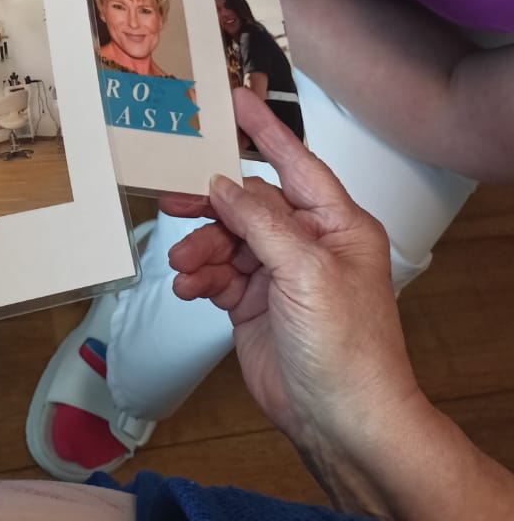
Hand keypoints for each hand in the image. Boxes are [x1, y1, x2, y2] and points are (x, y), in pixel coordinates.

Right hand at [162, 89, 421, 468]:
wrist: (342, 423)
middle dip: (212, 201)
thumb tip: (224, 184)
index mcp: (336, 224)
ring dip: (202, 248)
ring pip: (227, 238)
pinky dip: (200, 278)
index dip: (264, 130)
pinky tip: (190, 289)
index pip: (295, 162)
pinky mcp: (255, 304)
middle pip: (249, 202)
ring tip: (184, 266)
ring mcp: (280, 274)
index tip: (233, 99)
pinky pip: (218, 274)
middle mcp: (309, 242)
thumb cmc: (349, 349)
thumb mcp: (306, 272)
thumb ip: (261, 221)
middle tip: (174, 196)